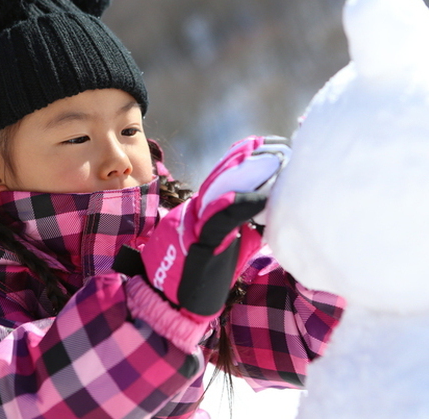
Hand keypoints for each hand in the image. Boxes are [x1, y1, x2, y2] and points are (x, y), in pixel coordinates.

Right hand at [138, 136, 290, 321]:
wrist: (174, 307)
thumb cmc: (202, 280)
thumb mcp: (227, 248)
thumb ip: (243, 229)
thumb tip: (267, 215)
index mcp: (203, 210)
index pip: (224, 177)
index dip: (245, 159)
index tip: (270, 145)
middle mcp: (196, 211)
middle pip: (222, 176)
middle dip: (250, 157)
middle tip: (277, 144)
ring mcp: (194, 224)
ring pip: (220, 189)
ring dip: (249, 172)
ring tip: (276, 160)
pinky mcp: (200, 242)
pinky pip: (221, 218)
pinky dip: (243, 205)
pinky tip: (265, 197)